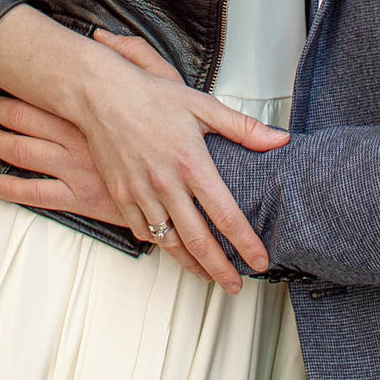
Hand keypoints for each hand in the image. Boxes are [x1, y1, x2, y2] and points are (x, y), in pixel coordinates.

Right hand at [0, 29, 284, 288]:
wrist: (100, 94)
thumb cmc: (150, 96)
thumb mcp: (202, 106)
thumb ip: (243, 128)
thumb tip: (280, 140)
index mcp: (192, 164)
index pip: (226, 215)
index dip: (245, 243)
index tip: (259, 261)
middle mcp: (166, 184)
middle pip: (199, 240)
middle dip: (220, 269)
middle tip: (235, 285)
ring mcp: (141, 193)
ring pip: (170, 242)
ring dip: (191, 264)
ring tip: (208, 277)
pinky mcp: (121, 195)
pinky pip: (143, 231)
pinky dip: (161, 244)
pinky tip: (172, 248)